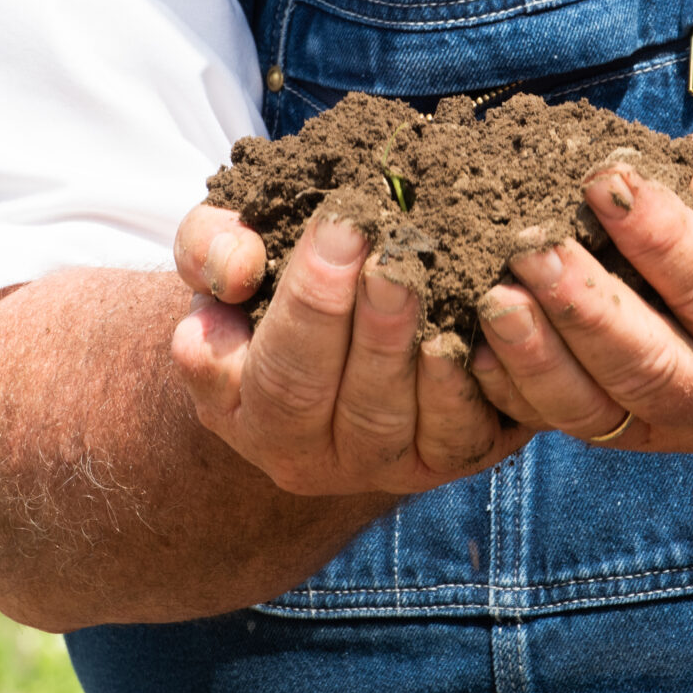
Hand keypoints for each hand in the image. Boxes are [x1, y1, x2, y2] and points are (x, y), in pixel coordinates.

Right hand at [171, 203, 532, 495]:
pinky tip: (483, 329)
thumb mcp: (221, 249)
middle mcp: (306, 455)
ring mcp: (379, 467)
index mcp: (241, 409)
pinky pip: (462, 438)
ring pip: (399, 425)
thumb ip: (208, 248)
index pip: (275, 370)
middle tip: (395, 256)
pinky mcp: (446, 460)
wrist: (334, 321)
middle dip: (371, 327)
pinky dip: (475, 389)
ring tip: (439, 288)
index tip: (342, 226)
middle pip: (345, 404)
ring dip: (419, 355)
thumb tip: (237, 270)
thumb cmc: (271, 277)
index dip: (310, 300)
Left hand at [469, 122, 692, 453]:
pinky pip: (559, 421)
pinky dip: (513, 387)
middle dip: (587, 308)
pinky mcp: (618, 432)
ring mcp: (673, 427)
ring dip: (539, 356)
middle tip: (531, 248)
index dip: (661, 239)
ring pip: (599, 410)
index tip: (602, 181)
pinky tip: (475, 343)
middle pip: (655, 369)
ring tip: (494, 296)